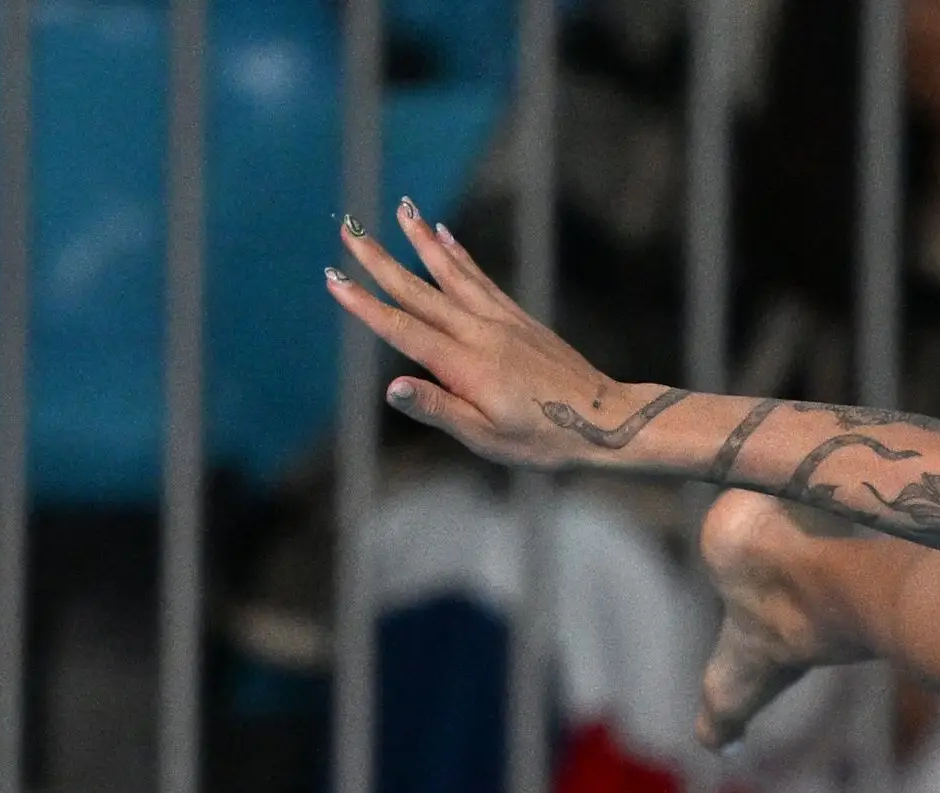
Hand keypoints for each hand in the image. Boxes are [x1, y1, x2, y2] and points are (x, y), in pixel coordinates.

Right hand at [325, 197, 651, 470]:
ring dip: (422, 241)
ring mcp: (501, 321)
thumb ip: (438, 409)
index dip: (366, 305)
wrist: (606, 419)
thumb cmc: (545, 437)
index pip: (404, 329)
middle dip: (380, 261)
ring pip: (452, 273)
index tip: (334, 279)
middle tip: (348, 229)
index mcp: (465, 365)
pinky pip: (481, 279)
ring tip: (401, 208)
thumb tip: (392, 387)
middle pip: (420, 291)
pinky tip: (444, 236)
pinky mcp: (518, 318)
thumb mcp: (487, 437)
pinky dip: (459, 256)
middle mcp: (480, 333)